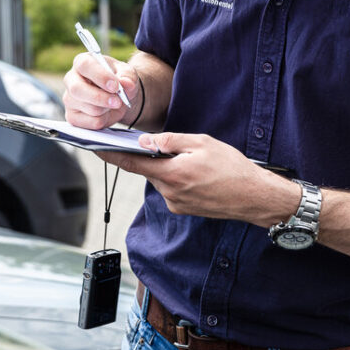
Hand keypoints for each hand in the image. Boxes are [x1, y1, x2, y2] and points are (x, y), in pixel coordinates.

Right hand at [63, 52, 139, 130]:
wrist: (117, 96)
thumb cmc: (117, 79)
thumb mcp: (126, 73)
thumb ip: (127, 76)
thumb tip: (126, 84)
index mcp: (82, 62)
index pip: (84, 65)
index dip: (100, 76)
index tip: (115, 86)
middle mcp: (71, 79)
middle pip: (78, 89)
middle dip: (101, 98)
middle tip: (118, 101)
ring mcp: (69, 99)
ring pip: (89, 108)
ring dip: (107, 109)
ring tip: (113, 103)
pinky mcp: (73, 117)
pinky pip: (91, 122)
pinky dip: (105, 119)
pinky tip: (106, 112)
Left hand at [96, 131, 297, 225]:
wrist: (255, 197)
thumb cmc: (232, 167)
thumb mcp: (201, 143)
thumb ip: (169, 140)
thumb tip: (144, 141)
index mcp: (171, 174)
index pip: (130, 163)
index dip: (110, 154)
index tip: (93, 147)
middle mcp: (169, 193)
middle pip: (146, 170)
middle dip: (147, 156)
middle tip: (155, 142)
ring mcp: (176, 204)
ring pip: (160, 179)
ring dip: (166, 167)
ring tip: (190, 158)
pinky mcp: (184, 209)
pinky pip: (171, 188)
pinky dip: (175, 177)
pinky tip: (194, 172)